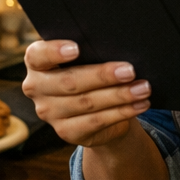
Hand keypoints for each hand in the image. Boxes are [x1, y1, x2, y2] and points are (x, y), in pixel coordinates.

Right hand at [22, 39, 151, 147]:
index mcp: (36, 63)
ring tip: (143, 88)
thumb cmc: (88, 71)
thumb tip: (118, 47)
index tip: (76, 48)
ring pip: (87, 103)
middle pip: (70, 81)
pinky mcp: (66, 132)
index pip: (38, 55)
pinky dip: (122, 112)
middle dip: (103, 76)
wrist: (91, 108)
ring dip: (120, 95)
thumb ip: (89, 51)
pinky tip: (139, 104)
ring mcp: (49, 113)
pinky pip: (97, 121)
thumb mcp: (84, 58)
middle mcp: (36, 88)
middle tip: (130, 70)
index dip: (54, 51)